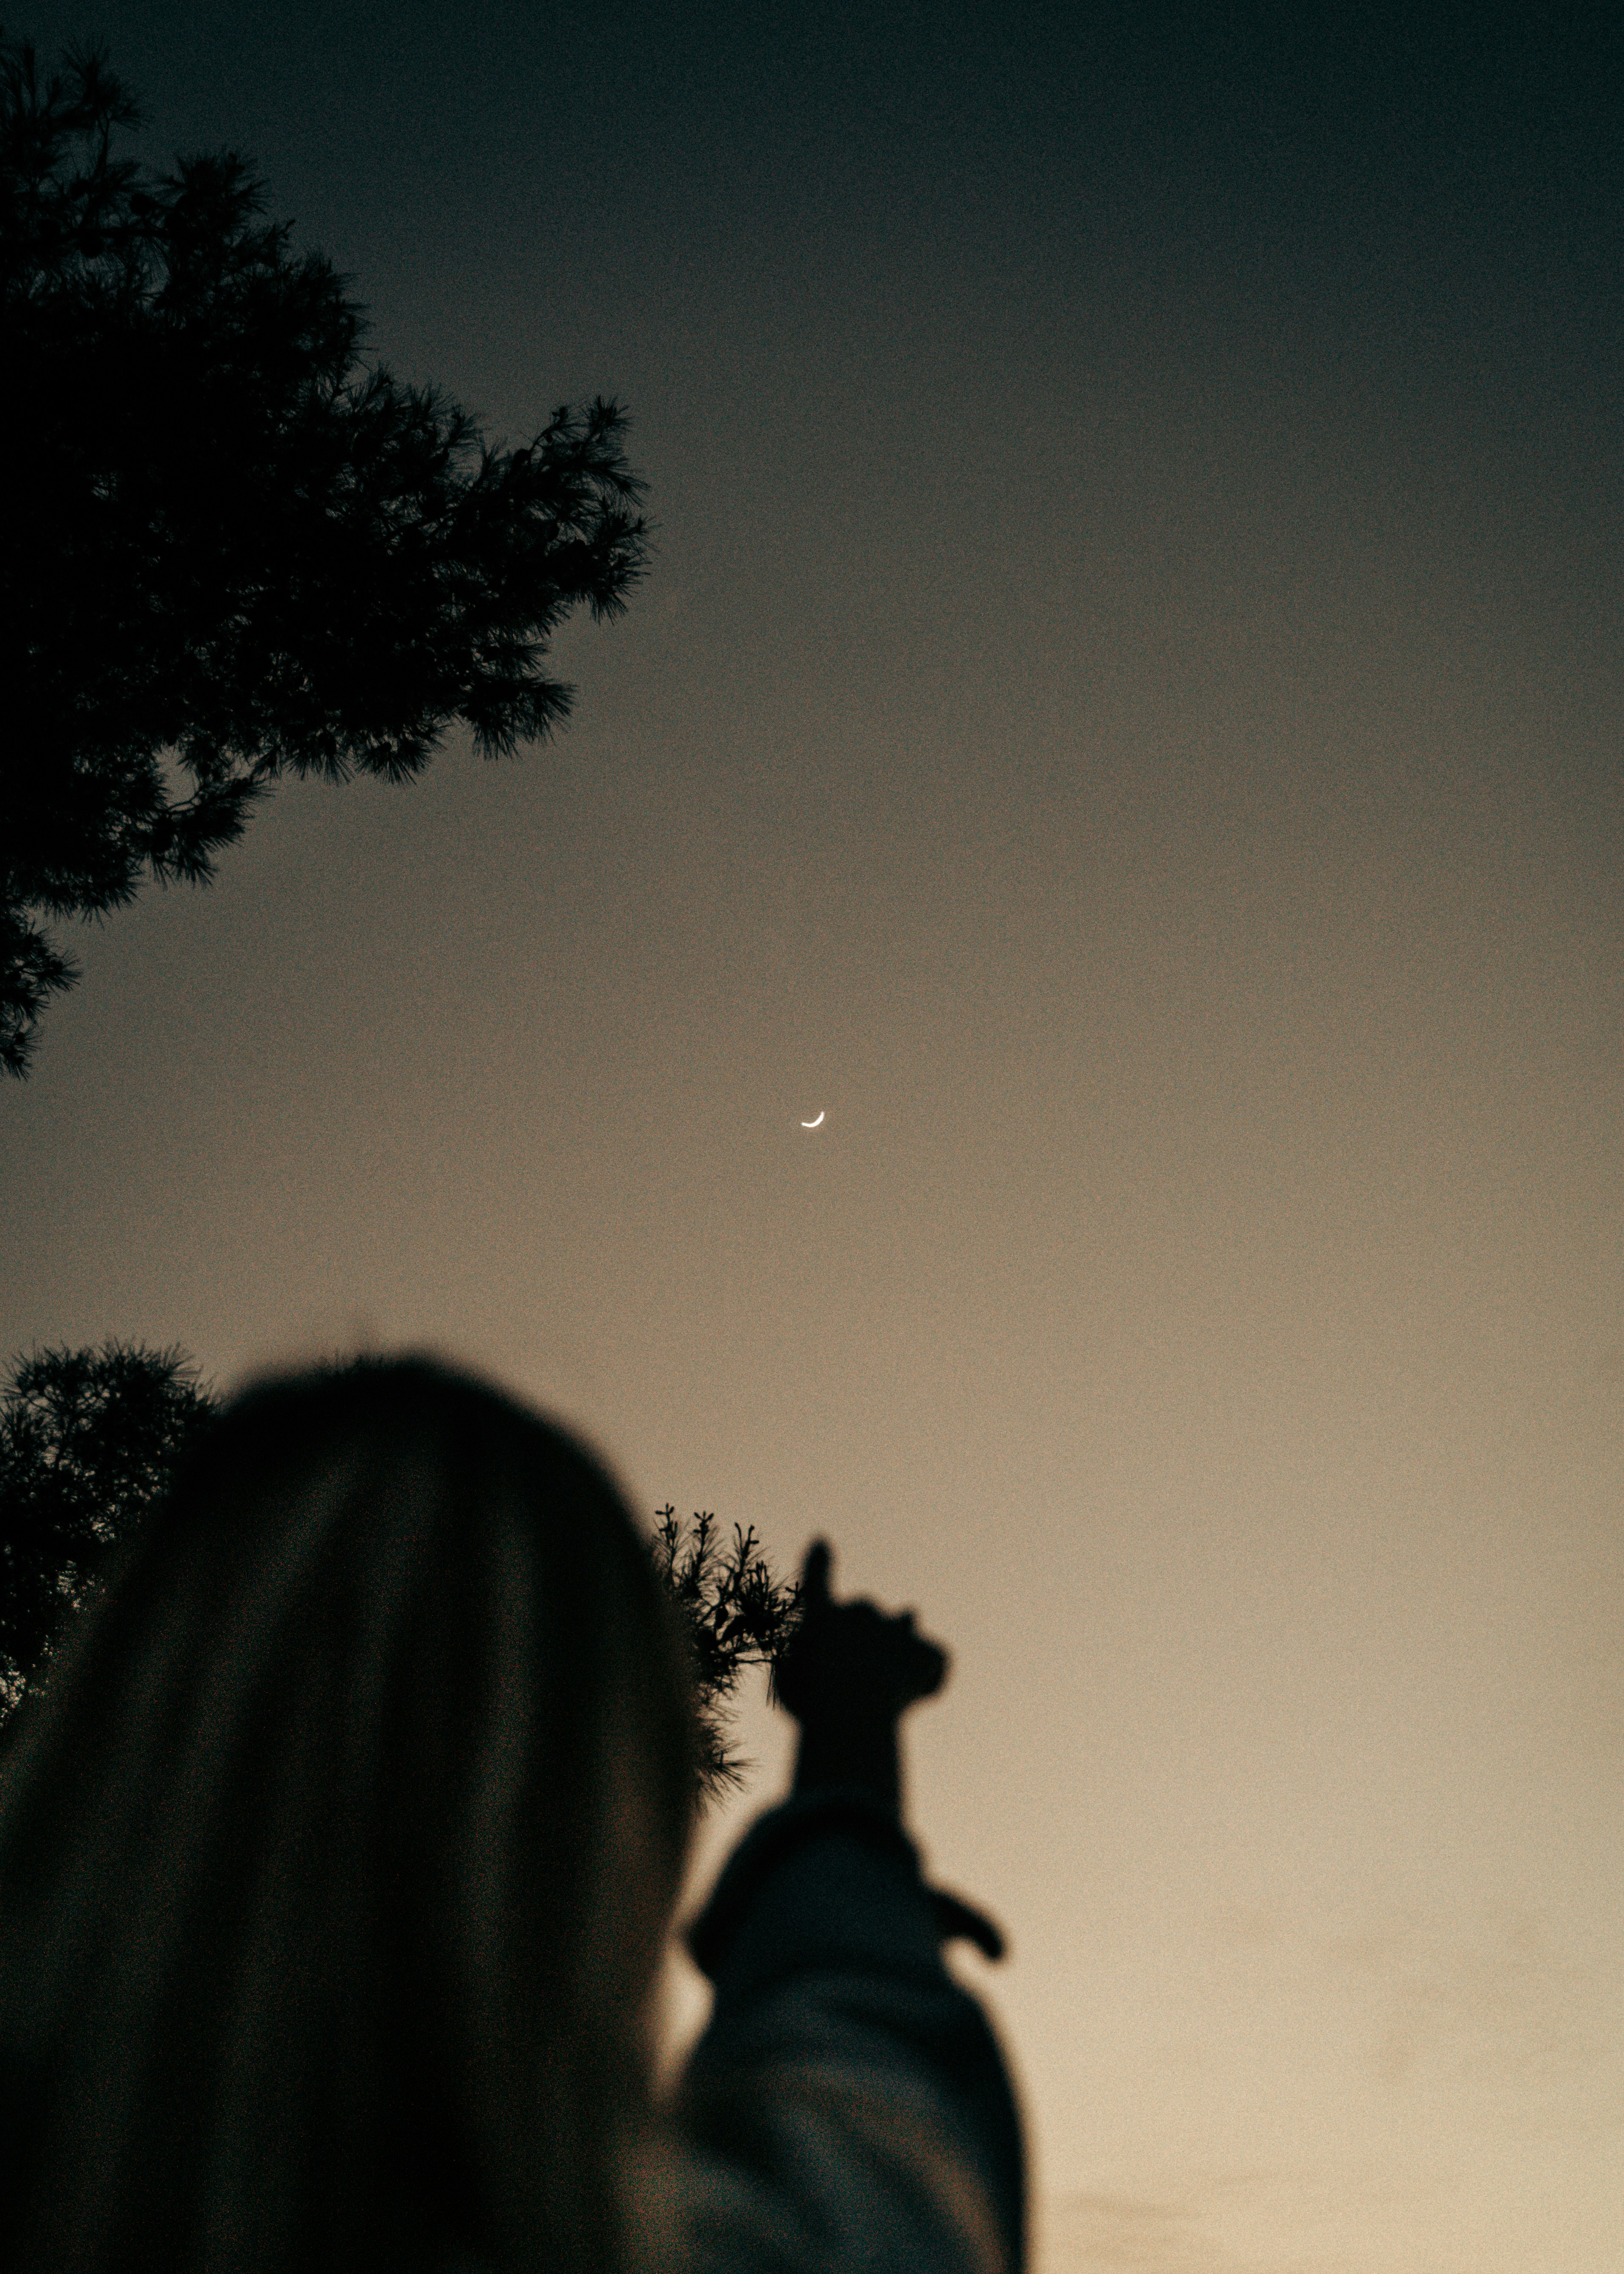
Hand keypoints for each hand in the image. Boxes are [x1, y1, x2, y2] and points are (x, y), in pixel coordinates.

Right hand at [775, 1541, 948, 1814]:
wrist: (852, 1712)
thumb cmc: (811, 1707)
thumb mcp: (789, 1690)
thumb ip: (799, 1672)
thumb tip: (820, 1672)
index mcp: (821, 1618)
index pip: (817, 1578)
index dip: (819, 1561)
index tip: (823, 1542)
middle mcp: (862, 1613)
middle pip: (865, 1609)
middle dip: (864, 1629)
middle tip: (857, 1671)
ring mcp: (898, 1630)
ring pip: (908, 1621)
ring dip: (903, 1637)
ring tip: (899, 1664)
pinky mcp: (928, 1652)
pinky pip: (937, 1660)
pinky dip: (932, 1677)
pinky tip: (921, 1698)